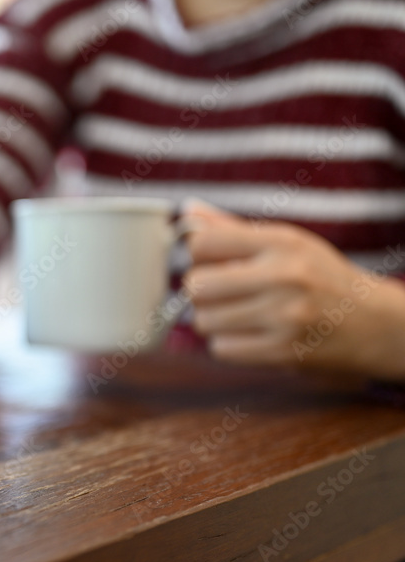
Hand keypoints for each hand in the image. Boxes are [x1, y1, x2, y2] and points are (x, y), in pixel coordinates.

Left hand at [182, 199, 404, 379]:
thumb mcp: (285, 242)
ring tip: (240, 314)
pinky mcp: (284, 351)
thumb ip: (232, 228)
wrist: (374, 323)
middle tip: (222, 292)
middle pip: (195, 285)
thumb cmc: (319, 277)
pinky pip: (221, 348)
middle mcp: (284, 276)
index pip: (202, 243)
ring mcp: (284, 315)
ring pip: (204, 320)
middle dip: (201, 291)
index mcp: (282, 242)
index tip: (212, 262)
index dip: (198, 255)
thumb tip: (186, 211)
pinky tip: (251, 334)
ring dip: (213, 320)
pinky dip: (228, 343)